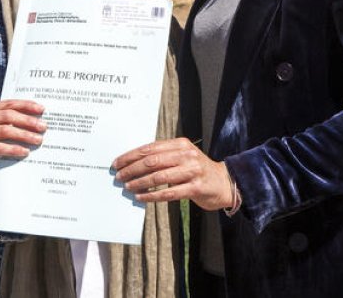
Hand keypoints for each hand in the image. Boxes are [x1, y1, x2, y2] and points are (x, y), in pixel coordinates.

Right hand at [0, 99, 44, 193]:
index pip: (8, 104)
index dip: (26, 105)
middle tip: (43, 127)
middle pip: (8, 116)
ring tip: (38, 140)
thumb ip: (10, 124)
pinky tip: (25, 151)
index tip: (42, 110)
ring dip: (24, 135)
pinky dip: (13, 149)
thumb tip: (38, 122)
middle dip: (27, 121)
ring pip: (4, 130)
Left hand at [112, 138, 233, 210]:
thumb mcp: (183, 156)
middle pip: (152, 161)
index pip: (150, 148)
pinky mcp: (196, 188)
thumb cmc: (197, 170)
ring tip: (128, 187)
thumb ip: (164, 156)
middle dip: (132, 169)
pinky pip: (169, 192)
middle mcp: (186, 155)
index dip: (131, 156)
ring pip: (159, 177)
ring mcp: (192, 171)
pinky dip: (152, 195)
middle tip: (119, 176)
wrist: (225, 182)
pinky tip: (141, 197)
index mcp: (180, 144)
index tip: (117, 163)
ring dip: (140, 183)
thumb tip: (134, 163)